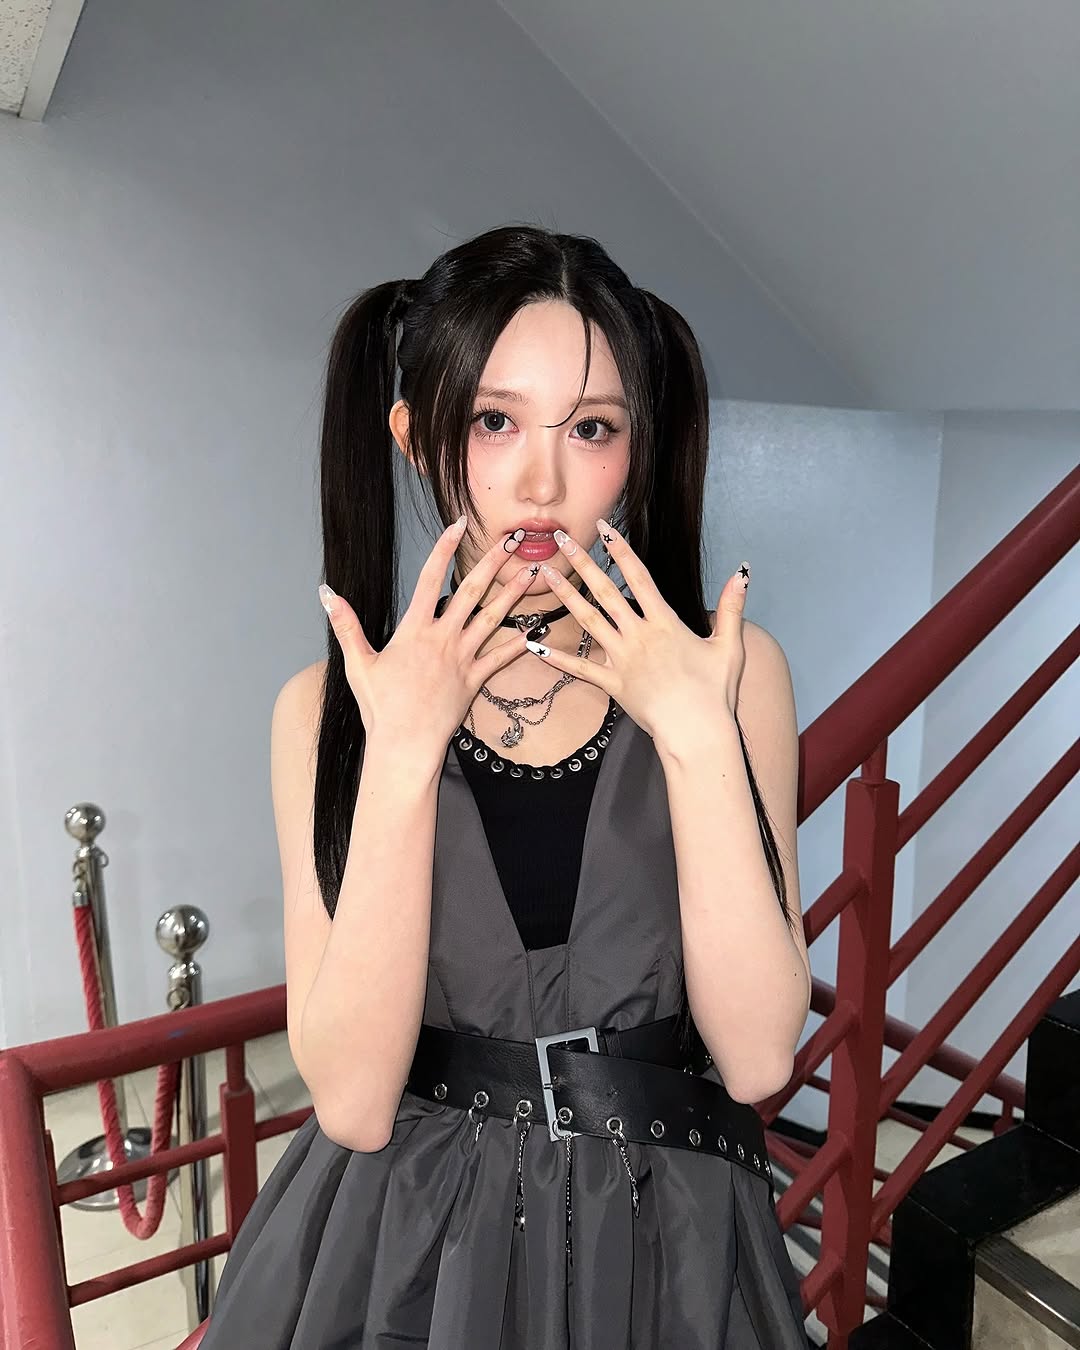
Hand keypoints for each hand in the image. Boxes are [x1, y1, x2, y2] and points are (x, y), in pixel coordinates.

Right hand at [319, 519, 534, 756]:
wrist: (404, 743)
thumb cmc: (380, 706)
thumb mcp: (358, 663)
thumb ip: (346, 625)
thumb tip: (326, 593)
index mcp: (414, 630)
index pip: (428, 579)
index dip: (443, 549)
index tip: (458, 526)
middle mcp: (441, 638)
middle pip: (472, 592)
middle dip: (492, 562)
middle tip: (512, 540)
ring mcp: (461, 658)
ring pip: (493, 619)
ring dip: (513, 595)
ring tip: (533, 574)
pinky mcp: (474, 681)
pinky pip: (500, 659)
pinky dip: (518, 645)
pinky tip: (535, 631)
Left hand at [525, 520, 749, 745]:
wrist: (697, 732)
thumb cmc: (716, 693)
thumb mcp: (730, 646)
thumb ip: (732, 608)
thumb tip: (741, 573)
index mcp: (666, 623)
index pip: (640, 577)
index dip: (621, 550)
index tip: (605, 528)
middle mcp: (639, 636)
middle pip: (606, 592)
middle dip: (582, 564)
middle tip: (561, 541)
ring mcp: (623, 660)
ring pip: (588, 622)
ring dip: (565, 597)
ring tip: (545, 577)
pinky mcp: (613, 685)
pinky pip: (581, 669)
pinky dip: (558, 658)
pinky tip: (535, 646)